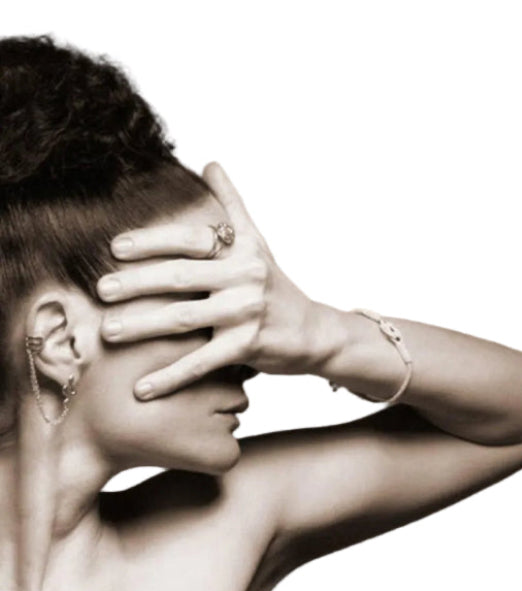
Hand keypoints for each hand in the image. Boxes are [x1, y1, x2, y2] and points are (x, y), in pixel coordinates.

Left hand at [97, 162, 335, 399]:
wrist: (313, 330)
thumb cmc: (277, 286)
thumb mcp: (257, 242)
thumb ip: (233, 205)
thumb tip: (211, 162)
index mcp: (242, 249)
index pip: (192, 240)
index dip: (153, 241)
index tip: (116, 248)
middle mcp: (245, 276)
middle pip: (180, 277)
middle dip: (135, 283)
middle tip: (100, 290)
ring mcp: (247, 311)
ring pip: (184, 318)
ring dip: (142, 326)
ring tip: (108, 332)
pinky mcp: (249, 346)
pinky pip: (202, 361)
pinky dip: (170, 376)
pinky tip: (142, 388)